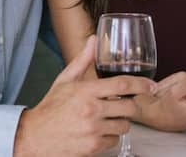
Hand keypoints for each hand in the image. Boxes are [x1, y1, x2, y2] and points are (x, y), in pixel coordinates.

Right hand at [13, 35, 154, 156]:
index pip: (122, 85)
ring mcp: (93, 130)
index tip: (151, 86)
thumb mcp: (65, 80)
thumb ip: (82, 60)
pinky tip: (99, 131)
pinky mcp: (93, 147)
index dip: (141, 85)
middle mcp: (91, 110)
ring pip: (124, 125)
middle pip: (129, 107)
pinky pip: (115, 140)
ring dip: (120, 122)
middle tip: (122, 105)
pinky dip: (111, 136)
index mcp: (86, 91)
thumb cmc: (51, 108)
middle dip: (130, 106)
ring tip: (107, 119)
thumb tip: (93, 39)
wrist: (34, 136)